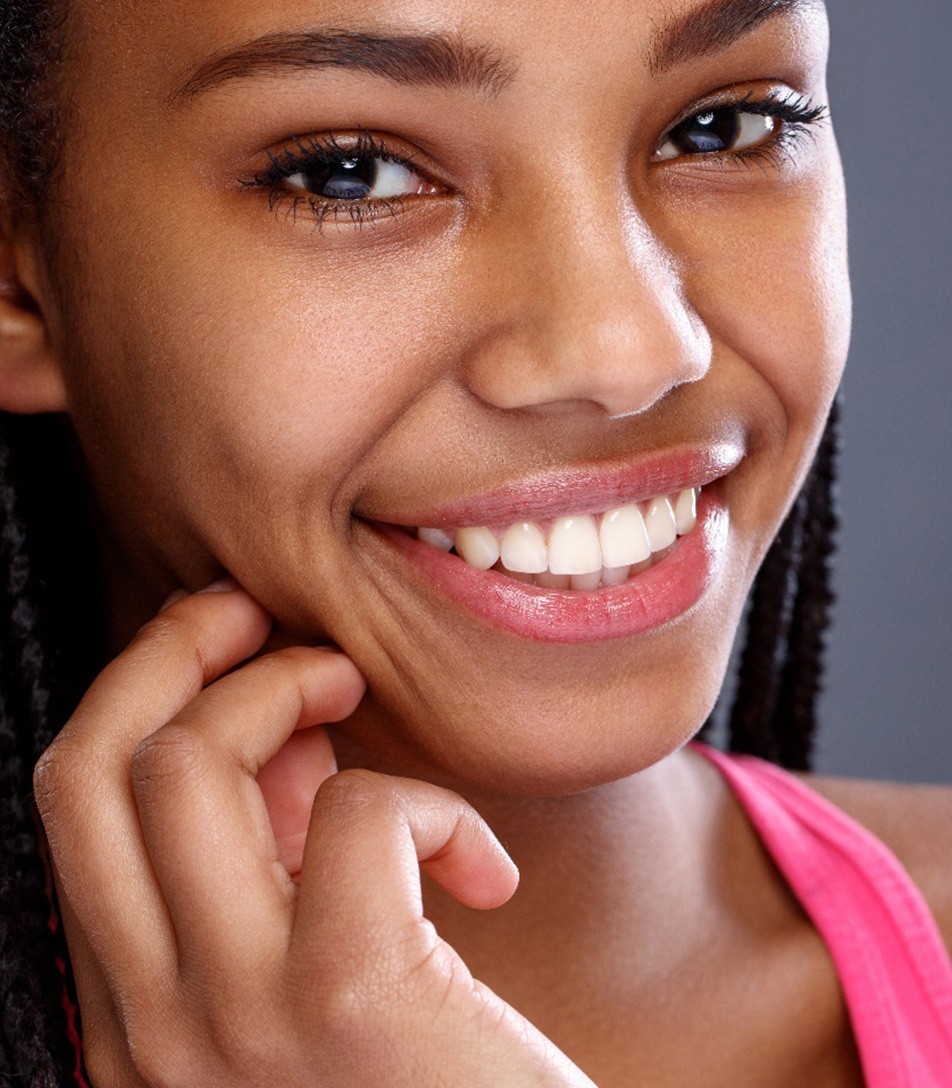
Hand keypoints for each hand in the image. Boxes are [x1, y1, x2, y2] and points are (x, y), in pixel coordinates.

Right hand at [34, 582, 594, 1086]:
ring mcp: (235, 1022)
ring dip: (286, 685)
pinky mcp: (349, 999)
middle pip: (90, 766)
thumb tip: (280, 723)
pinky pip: (354, 812)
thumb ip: (270, 856)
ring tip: (358, 696)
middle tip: (265, 615)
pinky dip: (426, 800)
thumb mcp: (313, 966)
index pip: (71, 806)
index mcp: (132, 1018)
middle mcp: (149, 1031)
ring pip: (188, 764)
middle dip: (175, 648)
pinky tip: (482, 867)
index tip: (219, 636)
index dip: (138, 690)